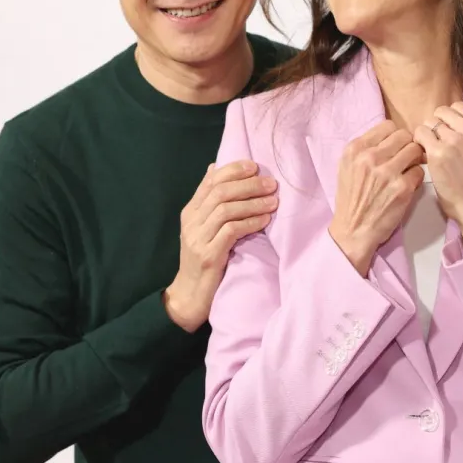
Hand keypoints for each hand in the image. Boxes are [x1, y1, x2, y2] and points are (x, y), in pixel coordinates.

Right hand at [165, 161, 277, 331]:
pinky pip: (231, 231)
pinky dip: (250, 223)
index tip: (254, 166)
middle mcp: (191, 222)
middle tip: (271, 183)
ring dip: (253, 203)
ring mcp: (198, 238)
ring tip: (273, 201)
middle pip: (220, 192)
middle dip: (248, 185)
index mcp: (190, 212)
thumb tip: (216, 167)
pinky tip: (264, 221)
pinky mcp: (209, 255)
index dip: (233, 170)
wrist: (189, 296)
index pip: (210, 181)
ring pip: (225, 209)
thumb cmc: (203, 259)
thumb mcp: (204, 228)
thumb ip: (210, 201)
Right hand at [328, 121, 424, 275]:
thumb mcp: (347, 166)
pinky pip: (420, 171)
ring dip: (414, 160)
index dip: (395, 136)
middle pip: (404, 135)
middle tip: (405, 159)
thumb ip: (365, 149)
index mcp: (355, 149)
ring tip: (406, 171)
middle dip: (407, 146)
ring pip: (415, 150)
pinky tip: (407, 185)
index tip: (395, 147)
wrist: (353, 230)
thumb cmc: (351, 198)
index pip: (388, 126)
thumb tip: (390, 136)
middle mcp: (370, 157)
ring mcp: (387, 172)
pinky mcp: (402, 188)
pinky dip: (416, 178)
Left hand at [413, 102, 462, 253]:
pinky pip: (420, 134)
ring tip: (433, 152)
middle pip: (441, 113)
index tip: (449, 136)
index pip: (457, 107)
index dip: (449, 121)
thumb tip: (446, 120)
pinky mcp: (439, 152)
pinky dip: (419, 144)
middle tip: (439, 145)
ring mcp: (455, 140)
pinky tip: (426, 157)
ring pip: (429, 123)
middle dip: (437, 127)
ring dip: (427, 136)